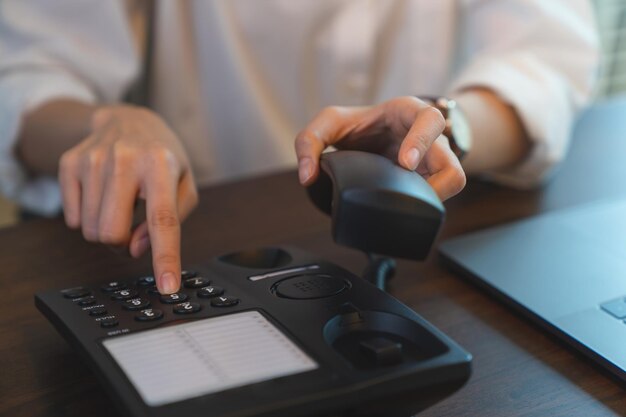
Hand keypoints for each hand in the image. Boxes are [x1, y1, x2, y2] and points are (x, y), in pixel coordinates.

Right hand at [58, 105, 197, 293]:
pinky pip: (71, 219)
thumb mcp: (184, 184)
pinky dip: (87, 217)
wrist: (128, 120)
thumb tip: (135, 248)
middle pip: (112, 235)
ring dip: (106, 229)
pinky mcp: (69, 163)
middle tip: (132, 226)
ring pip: (90, 231)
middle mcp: (125, 160)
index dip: (165, 257)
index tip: (168, 287)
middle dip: (122, 243)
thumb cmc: (162, 158)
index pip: (163, 220)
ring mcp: (92, 160)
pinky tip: (101, 195)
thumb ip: (173, 220)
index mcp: (161, 165)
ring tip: (119, 204)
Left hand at [294, 96, 465, 200]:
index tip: (406, 162)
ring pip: (454, 181)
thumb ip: (310, 141)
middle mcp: (428, 138)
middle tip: (414, 193)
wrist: (374, 137)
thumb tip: (307, 175)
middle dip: (438, 178)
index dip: (421, 140)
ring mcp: (432, 162)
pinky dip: (426, 207)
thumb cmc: (358, 126)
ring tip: (410, 208)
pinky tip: (406, 212)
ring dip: (436, 197)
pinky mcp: (429, 183)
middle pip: (453, 158)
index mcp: (409, 113)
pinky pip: (439, 198)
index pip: (429, 119)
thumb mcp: (331, 122)